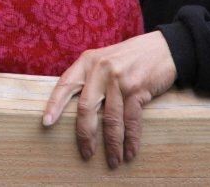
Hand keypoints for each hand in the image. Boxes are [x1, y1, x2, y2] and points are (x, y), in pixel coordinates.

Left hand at [42, 31, 176, 167]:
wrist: (163, 48)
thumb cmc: (130, 57)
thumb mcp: (104, 60)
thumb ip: (90, 78)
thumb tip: (76, 108)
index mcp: (87, 61)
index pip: (65, 84)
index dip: (54, 104)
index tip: (46, 123)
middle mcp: (100, 69)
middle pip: (86, 108)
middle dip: (85, 135)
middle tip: (86, 154)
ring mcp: (119, 79)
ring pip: (110, 119)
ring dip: (112, 144)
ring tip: (113, 161)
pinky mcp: (138, 89)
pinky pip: (131, 120)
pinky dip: (131, 139)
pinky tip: (130, 151)